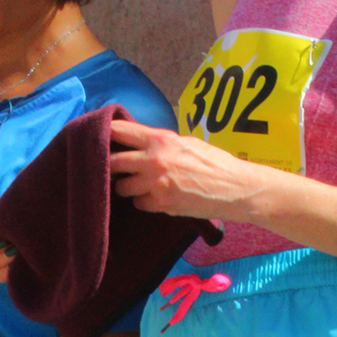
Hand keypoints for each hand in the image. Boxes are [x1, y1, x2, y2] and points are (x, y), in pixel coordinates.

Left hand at [109, 114, 274, 222]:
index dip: (107, 133)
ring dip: (127, 186)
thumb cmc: (215, 162)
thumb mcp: (187, 143)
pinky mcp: (160, 204)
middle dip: (111, 165)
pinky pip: (138, 203)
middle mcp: (153, 160)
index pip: (119, 131)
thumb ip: (161, 143)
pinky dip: (144, 201)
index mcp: (160, 139)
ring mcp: (155, 184)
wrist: (234, 188)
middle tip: (114, 168)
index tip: (102, 138)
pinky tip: (156, 197)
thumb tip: (140, 143)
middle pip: (112, 162)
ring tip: (139, 185)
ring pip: (122, 186)